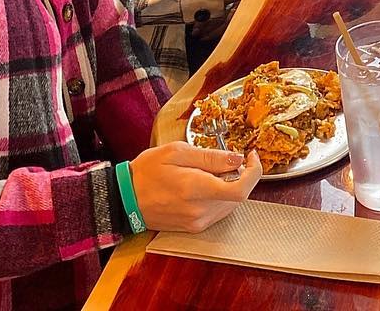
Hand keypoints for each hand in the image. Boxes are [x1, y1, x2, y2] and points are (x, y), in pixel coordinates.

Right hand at [129, 142, 262, 231]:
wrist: (124, 198)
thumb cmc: (147, 171)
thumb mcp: (177, 152)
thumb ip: (210, 156)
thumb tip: (237, 158)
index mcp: (195, 189)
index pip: (240, 189)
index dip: (255, 172)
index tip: (252, 156)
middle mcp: (199, 211)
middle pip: (239, 196)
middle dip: (240, 175)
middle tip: (225, 159)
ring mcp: (197, 222)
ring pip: (231, 204)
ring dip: (230, 186)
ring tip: (209, 172)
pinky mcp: (194, 228)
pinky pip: (219, 212)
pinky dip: (220, 197)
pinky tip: (204, 185)